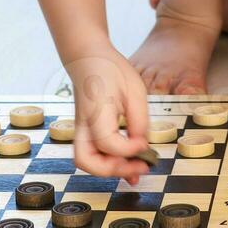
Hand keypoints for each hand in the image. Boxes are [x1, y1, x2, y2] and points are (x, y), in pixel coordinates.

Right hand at [66, 49, 151, 182]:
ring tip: (136, 169)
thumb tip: (143, 147)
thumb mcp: (135, 90)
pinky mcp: (86, 131)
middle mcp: (83, 124)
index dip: (130, 150)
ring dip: (110, 170)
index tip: (145, 144)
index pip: (108, 143)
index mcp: (95, 111)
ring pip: (86, 162)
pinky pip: (93, 154)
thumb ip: (140, 121)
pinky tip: (130, 164)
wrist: (88, 57)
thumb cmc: (111, 69)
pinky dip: (109, 163)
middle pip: (87, 161)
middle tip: (140, 167)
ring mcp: (82, 129)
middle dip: (114, 170)